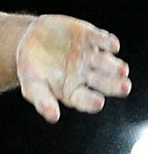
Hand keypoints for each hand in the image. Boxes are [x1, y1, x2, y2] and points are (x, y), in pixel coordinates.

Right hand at [15, 15, 130, 122]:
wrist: (29, 39)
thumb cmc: (31, 68)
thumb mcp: (32, 85)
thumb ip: (42, 100)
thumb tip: (52, 117)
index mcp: (73, 91)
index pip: (86, 100)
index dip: (91, 102)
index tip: (97, 103)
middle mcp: (86, 75)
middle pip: (104, 82)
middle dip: (114, 85)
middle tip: (124, 87)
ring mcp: (89, 55)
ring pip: (106, 62)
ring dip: (114, 66)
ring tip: (121, 70)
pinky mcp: (88, 37)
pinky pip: (100, 39)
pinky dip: (107, 41)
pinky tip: (112, 45)